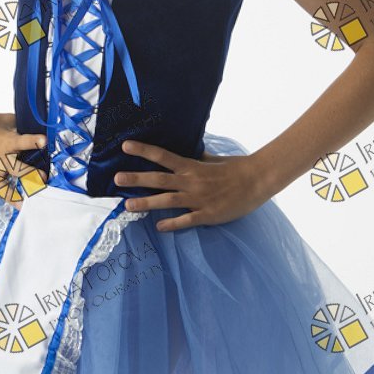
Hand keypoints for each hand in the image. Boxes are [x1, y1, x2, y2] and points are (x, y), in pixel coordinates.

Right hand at [0, 107, 48, 214]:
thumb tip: (35, 124)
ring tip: (23, 206)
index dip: (34, 141)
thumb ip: (19, 123)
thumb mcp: (3, 118)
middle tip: (43, 179)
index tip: (44, 141)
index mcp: (7, 142)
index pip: (24, 141)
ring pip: (3, 188)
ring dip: (13, 197)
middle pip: (18, 169)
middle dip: (31, 175)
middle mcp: (0, 158)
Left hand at [114, 140, 262, 231]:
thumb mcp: (212, 160)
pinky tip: (159, 227)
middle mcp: (191, 181)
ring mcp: (198, 198)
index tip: (125, 146)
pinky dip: (172, 224)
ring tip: (127, 205)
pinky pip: (186, 220)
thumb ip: (196, 159)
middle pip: (159, 179)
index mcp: (192, 166)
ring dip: (147, 203)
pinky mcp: (208, 214)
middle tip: (116, 178)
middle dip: (137, 179)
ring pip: (167, 201)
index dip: (144, 150)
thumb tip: (185, 154)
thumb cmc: (235, 168)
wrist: (257, 180)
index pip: (162, 156)